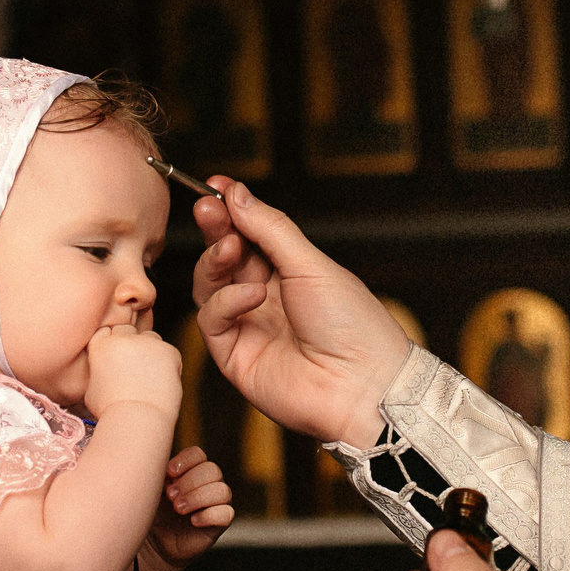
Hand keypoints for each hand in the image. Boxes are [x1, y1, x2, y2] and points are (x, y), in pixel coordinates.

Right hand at [83, 323, 183, 421]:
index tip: (115, 357)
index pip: (105, 331)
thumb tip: (104, 374)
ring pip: (150, 337)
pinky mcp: (168, 350)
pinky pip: (168, 352)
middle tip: (133, 366)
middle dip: (129, 343)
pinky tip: (161, 383)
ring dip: (149, 350)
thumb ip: (98, 373)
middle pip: (127, 329)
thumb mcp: (91, 391)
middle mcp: (123, 338)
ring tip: (148, 376)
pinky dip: (168, 364)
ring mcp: (146, 343)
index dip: (111, 343)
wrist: (137, 418)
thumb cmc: (111, 412)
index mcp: (100, 345)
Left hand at [141, 446, 234, 570]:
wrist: (154, 544)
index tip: (168, 474)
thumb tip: (151, 452)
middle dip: (189, 482)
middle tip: (170, 496)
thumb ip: (155, 471)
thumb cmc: (152, 513)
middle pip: (212, 470)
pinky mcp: (220, 523)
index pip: (198, 454)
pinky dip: (209, 515)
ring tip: (178, 509)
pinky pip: (227, 513)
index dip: (186, 461)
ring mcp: (216, 503)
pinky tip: (192, 521)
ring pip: (222, 490)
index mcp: (190, 470)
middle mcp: (207, 483)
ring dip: (198, 498)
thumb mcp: (151, 489)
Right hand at [190, 180, 410, 446]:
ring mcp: (248, 325)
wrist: (362, 384)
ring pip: (211, 284)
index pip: (250, 233)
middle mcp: (266, 297)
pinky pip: (213, 318)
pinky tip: (251, 294)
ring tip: (230, 247)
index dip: (232, 210)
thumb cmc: (352, 324)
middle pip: (225, 255)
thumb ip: (269, 228)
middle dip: (216, 227)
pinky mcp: (234, 355)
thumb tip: (236, 193)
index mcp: (291, 272)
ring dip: (216, 259)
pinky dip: (227, 301)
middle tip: (207, 206)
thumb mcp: (311, 264)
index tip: (215, 186)